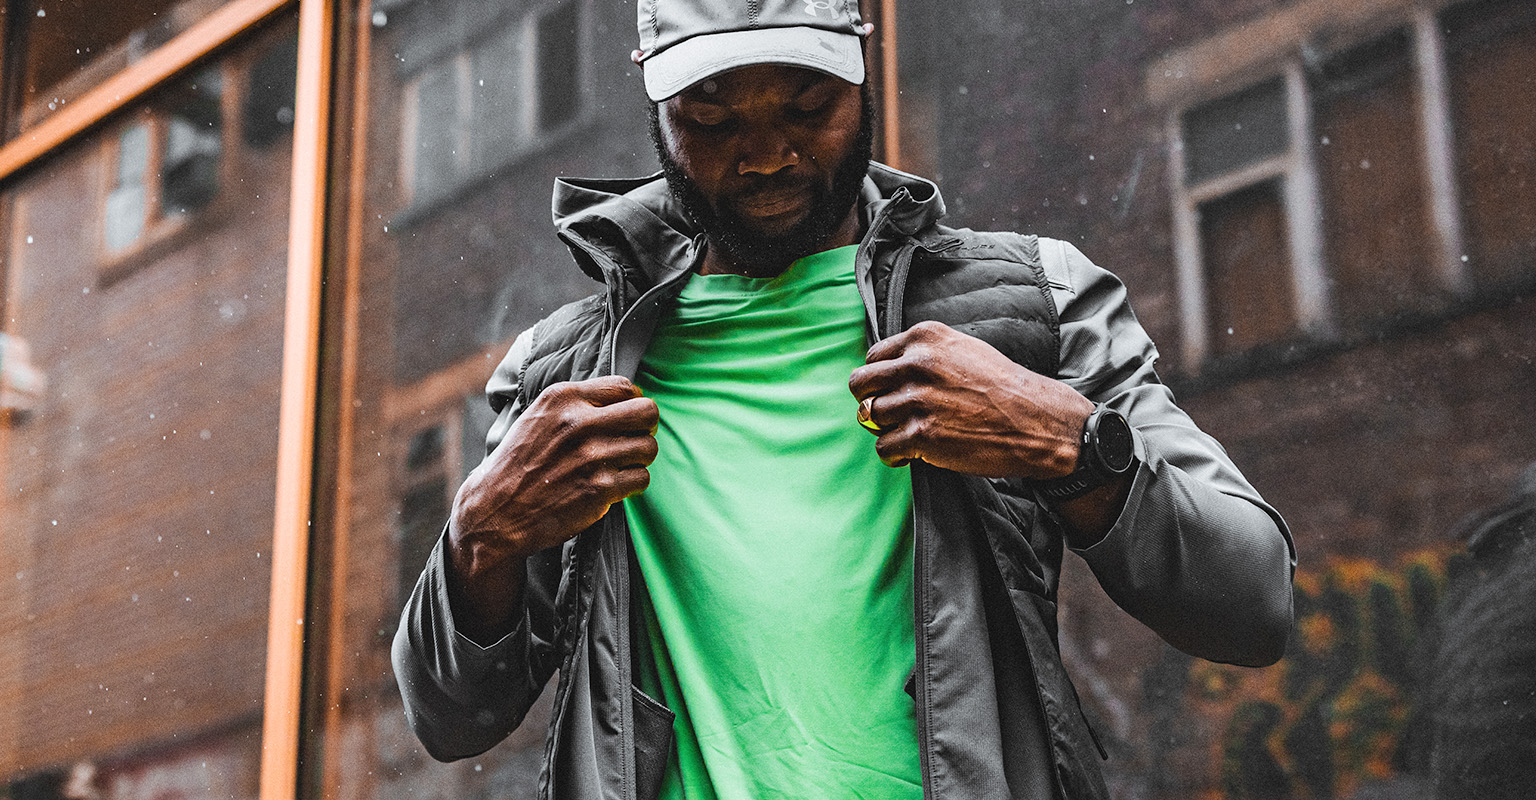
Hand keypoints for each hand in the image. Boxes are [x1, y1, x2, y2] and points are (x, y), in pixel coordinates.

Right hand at [445, 376, 657, 640]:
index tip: (627, 419)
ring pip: (648, 447)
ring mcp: (592, 456)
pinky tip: (612, 486)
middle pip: (647, 412)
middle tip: (633, 440)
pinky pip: (641, 478)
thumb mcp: (539, 417)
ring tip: (619, 466)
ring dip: (639, 459)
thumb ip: (577, 404)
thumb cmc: (519, 463)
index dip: (632, 404)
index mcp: (563, 398)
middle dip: (646, 427)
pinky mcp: (600, 488)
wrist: (496, 510)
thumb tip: (626, 398)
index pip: (625, 387)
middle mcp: (579, 422)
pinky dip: (631, 484)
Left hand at [848, 321, 1093, 478]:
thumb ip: (924, 354)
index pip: (873, 357)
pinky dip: (894, 454)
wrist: (1035, 421)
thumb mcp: (963, 349)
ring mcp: (918, 400)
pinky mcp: (922, 435)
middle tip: (887, 413)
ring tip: (908, 434)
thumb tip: (888, 371)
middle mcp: (917, 364)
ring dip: (886, 428)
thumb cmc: (1003, 387)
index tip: (890, 391)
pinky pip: (883, 446)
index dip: (878, 378)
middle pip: (860, 384)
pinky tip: (912, 453)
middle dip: (869, 400)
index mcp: (925, 339)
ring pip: (870, 416)